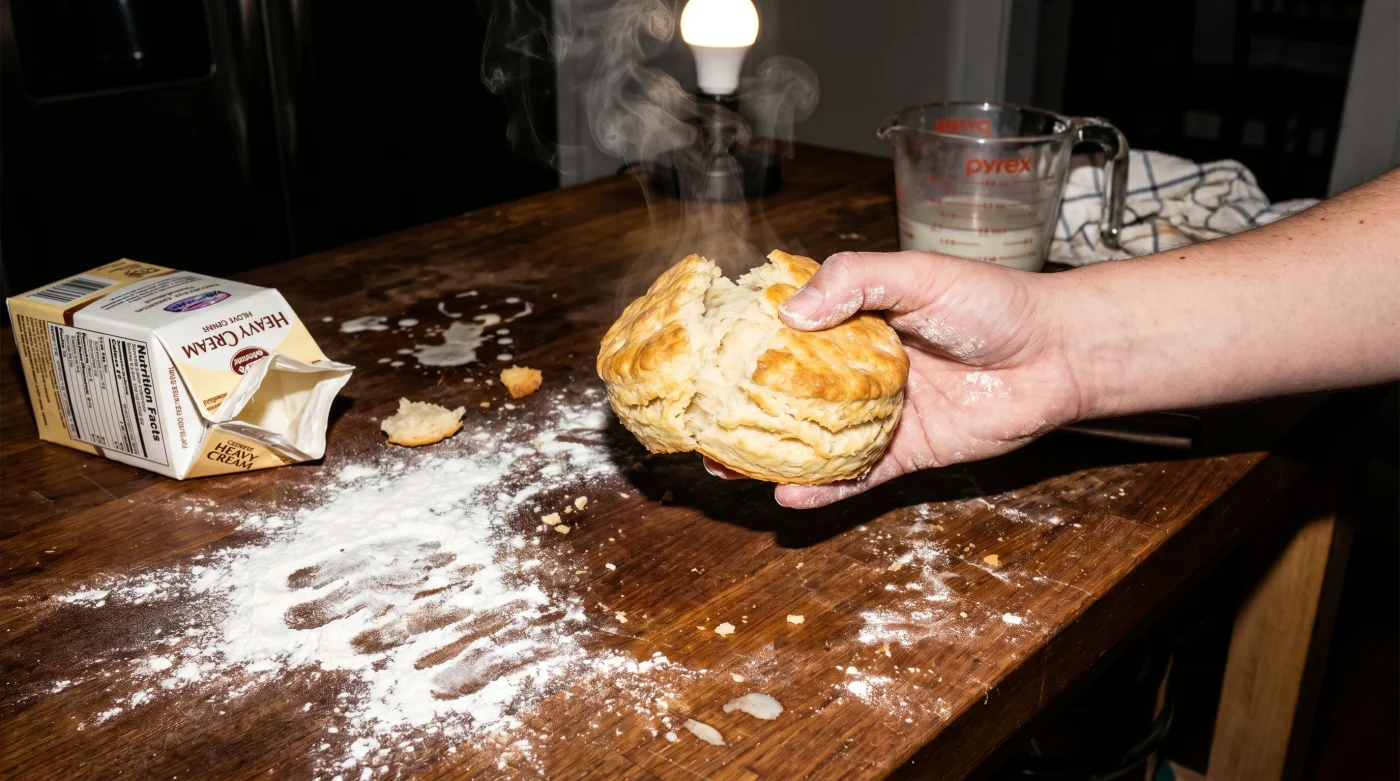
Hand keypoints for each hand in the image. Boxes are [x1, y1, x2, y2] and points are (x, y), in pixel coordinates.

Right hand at [706, 251, 1087, 508]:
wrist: (1056, 353)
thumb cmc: (991, 301)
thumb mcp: (916, 273)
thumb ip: (854, 282)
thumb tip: (790, 313)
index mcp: (857, 323)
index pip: (788, 333)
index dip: (745, 344)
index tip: (703, 354)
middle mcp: (861, 371)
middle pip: (789, 393)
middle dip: (743, 408)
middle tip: (700, 421)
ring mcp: (882, 415)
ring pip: (815, 440)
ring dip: (771, 455)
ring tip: (725, 464)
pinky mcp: (907, 454)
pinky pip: (858, 476)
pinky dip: (824, 488)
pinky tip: (789, 494)